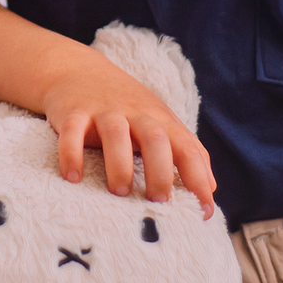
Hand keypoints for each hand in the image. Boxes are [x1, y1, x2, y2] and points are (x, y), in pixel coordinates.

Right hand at [41, 55, 215, 212]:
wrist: (79, 70)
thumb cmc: (126, 106)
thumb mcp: (159, 121)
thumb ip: (185, 150)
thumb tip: (210, 189)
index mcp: (160, 119)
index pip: (187, 147)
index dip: (198, 178)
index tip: (203, 211)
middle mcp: (135, 113)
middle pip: (155, 137)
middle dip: (160, 171)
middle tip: (158, 200)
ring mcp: (104, 111)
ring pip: (115, 133)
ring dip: (119, 164)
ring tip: (119, 191)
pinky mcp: (73, 111)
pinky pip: (72, 131)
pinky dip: (71, 154)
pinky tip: (72, 177)